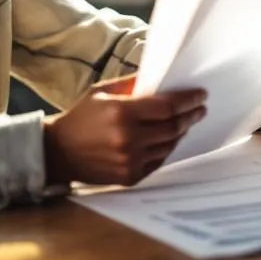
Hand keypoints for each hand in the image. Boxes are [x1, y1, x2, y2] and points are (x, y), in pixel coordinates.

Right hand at [42, 74, 207, 186]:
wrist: (59, 152)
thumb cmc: (81, 118)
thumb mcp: (102, 92)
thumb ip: (133, 86)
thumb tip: (162, 83)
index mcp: (122, 112)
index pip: (167, 107)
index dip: (188, 100)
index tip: (201, 95)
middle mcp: (129, 138)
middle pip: (173, 127)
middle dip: (190, 116)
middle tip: (200, 109)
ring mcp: (130, 160)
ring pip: (169, 145)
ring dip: (180, 133)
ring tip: (185, 122)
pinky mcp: (130, 176)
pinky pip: (158, 161)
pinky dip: (166, 149)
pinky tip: (168, 139)